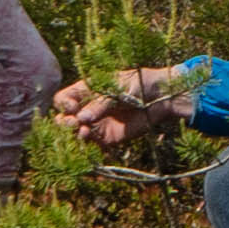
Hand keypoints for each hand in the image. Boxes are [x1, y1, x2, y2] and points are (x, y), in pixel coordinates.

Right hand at [55, 65, 197, 155]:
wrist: (164, 97)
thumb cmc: (141, 83)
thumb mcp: (119, 88)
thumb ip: (100, 103)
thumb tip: (81, 118)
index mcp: (88, 90)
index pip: (64, 99)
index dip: (64, 105)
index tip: (73, 108)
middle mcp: (89, 108)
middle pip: (65, 118)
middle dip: (65, 122)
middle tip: (74, 123)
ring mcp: (98, 123)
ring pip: (75, 132)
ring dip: (74, 134)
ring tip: (84, 132)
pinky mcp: (108, 137)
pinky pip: (92, 143)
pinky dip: (87, 143)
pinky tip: (90, 137)